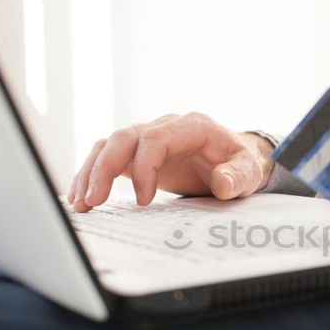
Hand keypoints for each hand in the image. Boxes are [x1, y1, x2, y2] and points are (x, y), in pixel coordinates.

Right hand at [67, 113, 274, 211]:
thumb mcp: (248, 170)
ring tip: (81, 203)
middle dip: (104, 169)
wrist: (235, 158)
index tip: (143, 201)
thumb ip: (237, 176)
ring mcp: (149, 137)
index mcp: (192, 126)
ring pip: (110, 146)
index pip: (155, 139)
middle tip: (94, 201)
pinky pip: (109, 157)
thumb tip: (222, 184)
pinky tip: (81, 197)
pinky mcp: (139, 152)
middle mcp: (165, 126)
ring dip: (91, 172)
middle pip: (123, 138)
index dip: (144, 168)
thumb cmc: (240, 162)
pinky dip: (93, 175)